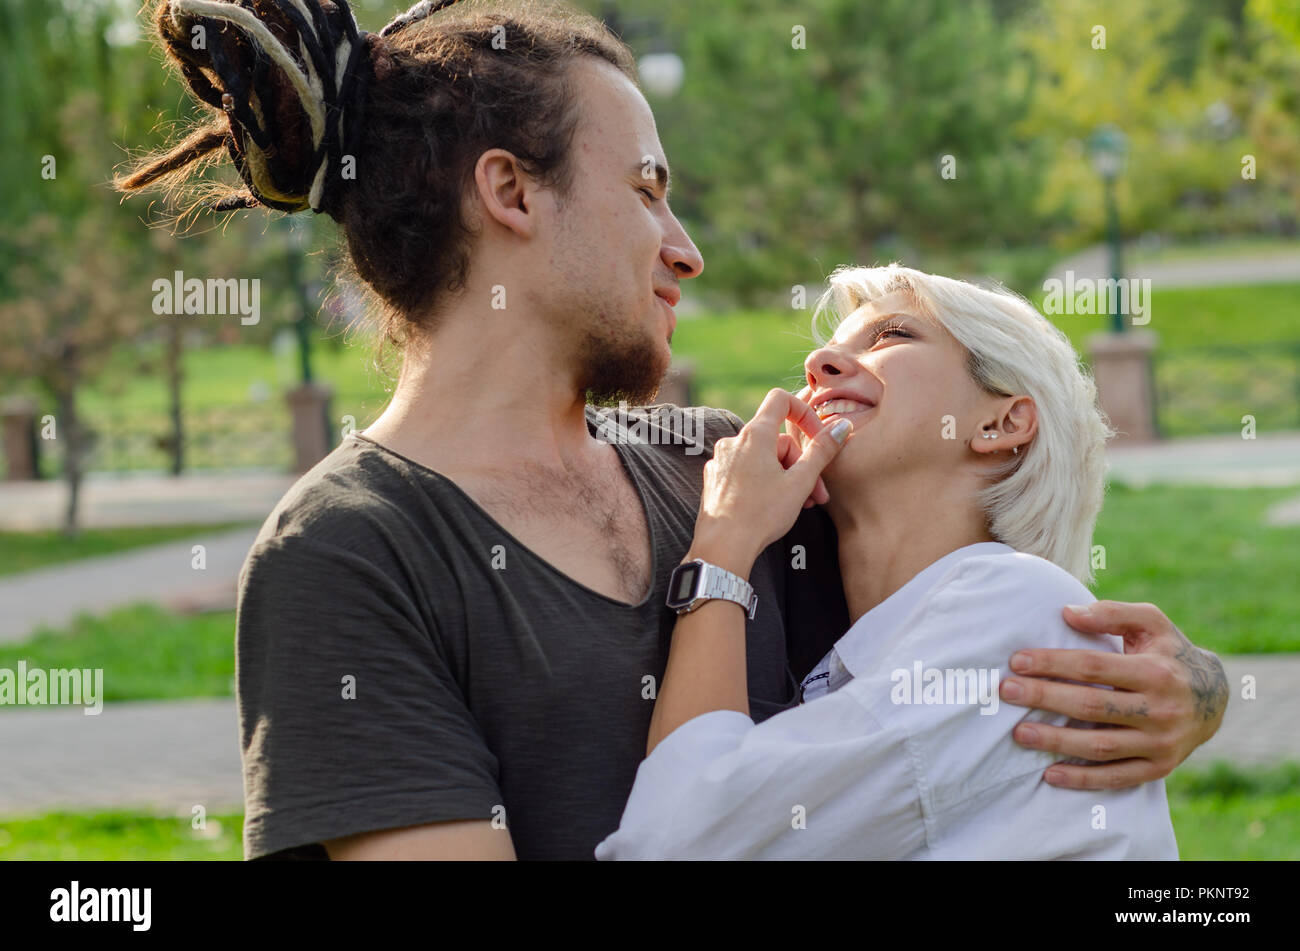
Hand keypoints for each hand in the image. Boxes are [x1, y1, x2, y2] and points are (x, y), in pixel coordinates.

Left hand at [691, 388, 850, 575]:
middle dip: (801, 464)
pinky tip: (774, 507)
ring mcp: (721, 461)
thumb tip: (841, 426)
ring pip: (763, 459)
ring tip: (801, 505)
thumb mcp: (800, 482)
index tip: (817, 436)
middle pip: (776, 440)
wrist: (723, 547)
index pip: (780, 400)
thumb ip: (822, 451)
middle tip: (817, 493)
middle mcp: (733, 442)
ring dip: (786, 477)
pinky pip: (746, 472)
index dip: (804, 412)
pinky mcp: (716, 480)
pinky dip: (764, 483)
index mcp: (754, 435)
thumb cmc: (761, 514)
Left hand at [1000, 600, 1228, 789]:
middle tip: (1007, 692)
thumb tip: (1067, 612)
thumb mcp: (1151, 622)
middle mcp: (1161, 709)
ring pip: (1101, 746)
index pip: (1093, 666)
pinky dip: (1083, 779)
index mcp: (1155, 671)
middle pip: (1091, 706)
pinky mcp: (1159, 768)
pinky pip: (1117, 777)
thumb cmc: (1168, 652)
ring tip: (1019, 734)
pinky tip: (1050, 773)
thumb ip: (1111, 612)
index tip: (1017, 661)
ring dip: (1057, 742)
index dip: (1053, 664)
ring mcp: (1161, 743)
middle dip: (1045, 699)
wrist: (1215, 697)